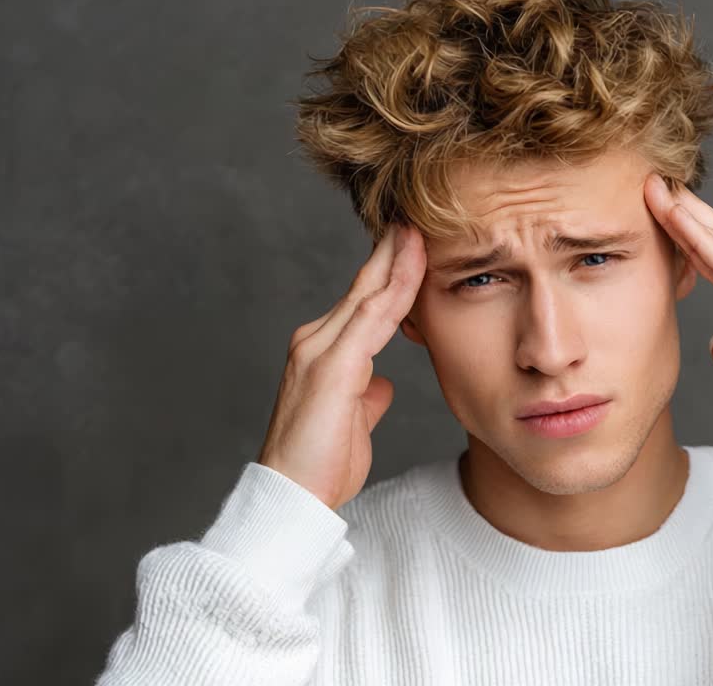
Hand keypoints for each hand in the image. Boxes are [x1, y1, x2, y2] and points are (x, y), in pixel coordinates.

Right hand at [257, 224, 425, 508]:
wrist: (292, 496)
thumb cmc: (320, 464)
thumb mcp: (353, 423)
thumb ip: (366, 396)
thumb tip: (382, 385)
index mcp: (324, 352)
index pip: (364, 301)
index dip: (390, 271)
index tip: (415, 244)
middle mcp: (317, 341)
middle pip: (364, 286)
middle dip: (393, 251)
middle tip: (419, 217)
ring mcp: (320, 350)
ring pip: (369, 294)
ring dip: (397, 260)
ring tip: (419, 229)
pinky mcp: (331, 366)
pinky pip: (372, 318)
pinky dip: (395, 289)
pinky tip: (413, 268)